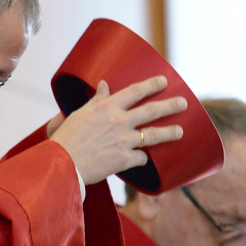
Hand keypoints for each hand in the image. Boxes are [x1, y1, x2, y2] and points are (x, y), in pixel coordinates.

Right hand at [49, 76, 185, 184]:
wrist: (61, 164)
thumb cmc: (66, 138)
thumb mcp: (79, 113)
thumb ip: (95, 100)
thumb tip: (104, 84)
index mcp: (106, 107)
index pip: (134, 91)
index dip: (151, 85)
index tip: (163, 81)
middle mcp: (118, 121)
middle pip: (151, 110)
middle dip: (170, 106)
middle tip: (183, 103)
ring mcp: (123, 141)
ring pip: (154, 135)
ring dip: (169, 132)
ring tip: (180, 131)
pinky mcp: (124, 159)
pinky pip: (141, 157)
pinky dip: (143, 158)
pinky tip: (144, 158)